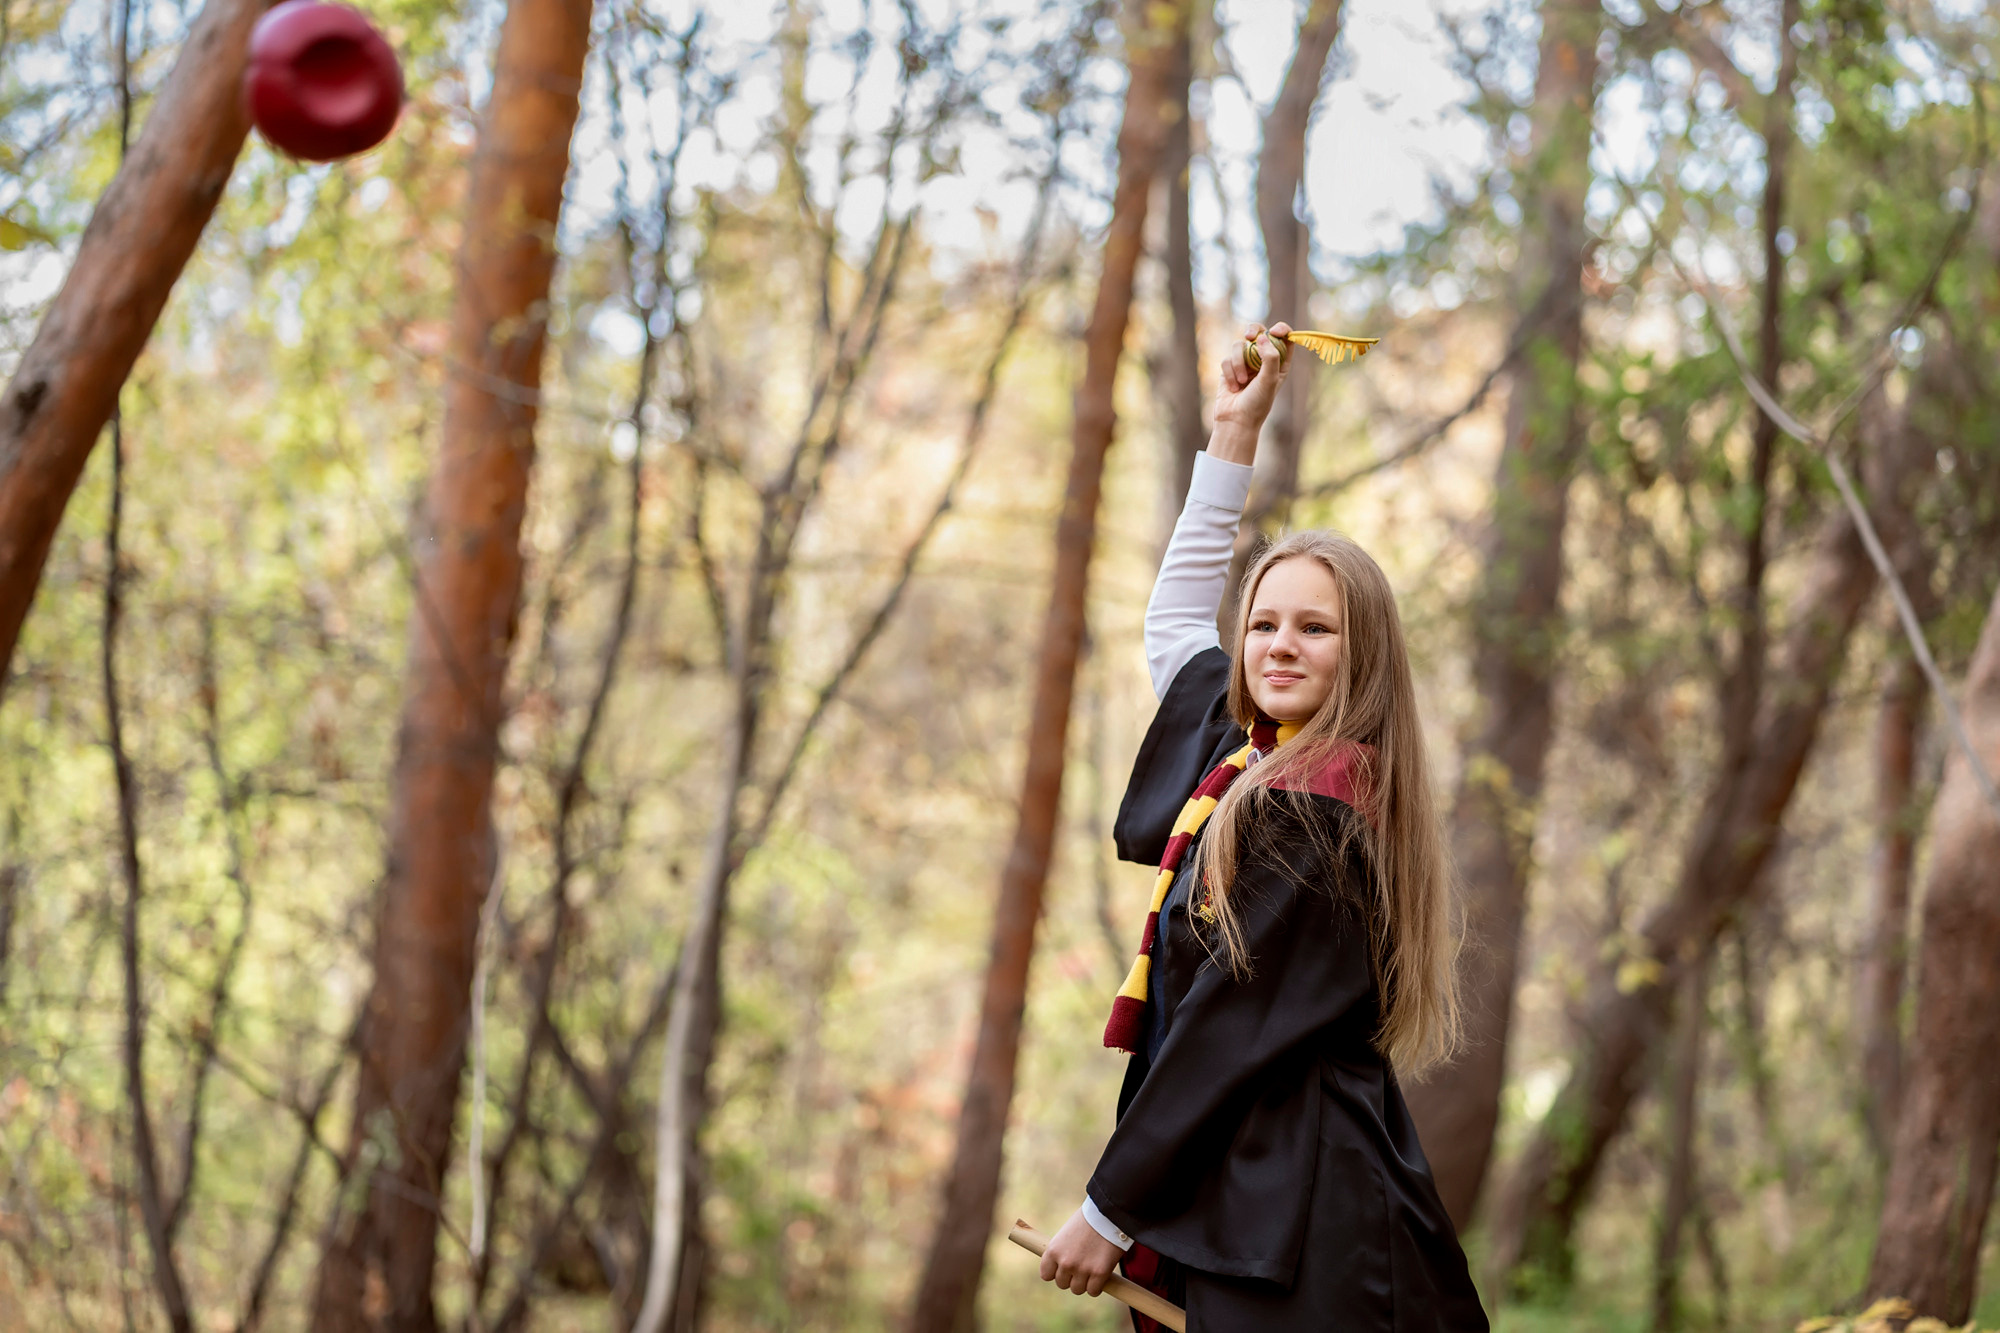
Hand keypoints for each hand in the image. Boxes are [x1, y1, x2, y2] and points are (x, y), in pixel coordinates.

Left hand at [1038, 1208, 1124, 1297]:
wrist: (1109, 1214)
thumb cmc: (1088, 1220)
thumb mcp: (1067, 1234)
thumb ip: (1062, 1251)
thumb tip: (1061, 1267)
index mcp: (1053, 1250)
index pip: (1046, 1274)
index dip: (1056, 1272)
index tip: (1063, 1268)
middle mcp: (1065, 1263)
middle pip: (1062, 1284)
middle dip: (1071, 1278)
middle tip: (1081, 1267)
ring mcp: (1082, 1269)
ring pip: (1078, 1289)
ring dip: (1084, 1283)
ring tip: (1091, 1269)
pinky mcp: (1099, 1274)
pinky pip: (1094, 1291)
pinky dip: (1097, 1286)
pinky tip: (1101, 1275)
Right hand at [1209, 321, 1292, 463]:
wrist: (1235, 420)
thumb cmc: (1257, 403)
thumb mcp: (1269, 380)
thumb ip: (1270, 357)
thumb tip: (1262, 338)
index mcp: (1279, 363)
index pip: (1284, 338)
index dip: (1281, 329)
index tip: (1275, 331)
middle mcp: (1262, 360)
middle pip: (1260, 333)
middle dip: (1254, 331)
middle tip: (1250, 336)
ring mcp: (1245, 363)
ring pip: (1239, 346)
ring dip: (1239, 363)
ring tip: (1241, 382)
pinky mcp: (1229, 368)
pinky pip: (1227, 358)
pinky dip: (1230, 372)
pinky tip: (1233, 387)